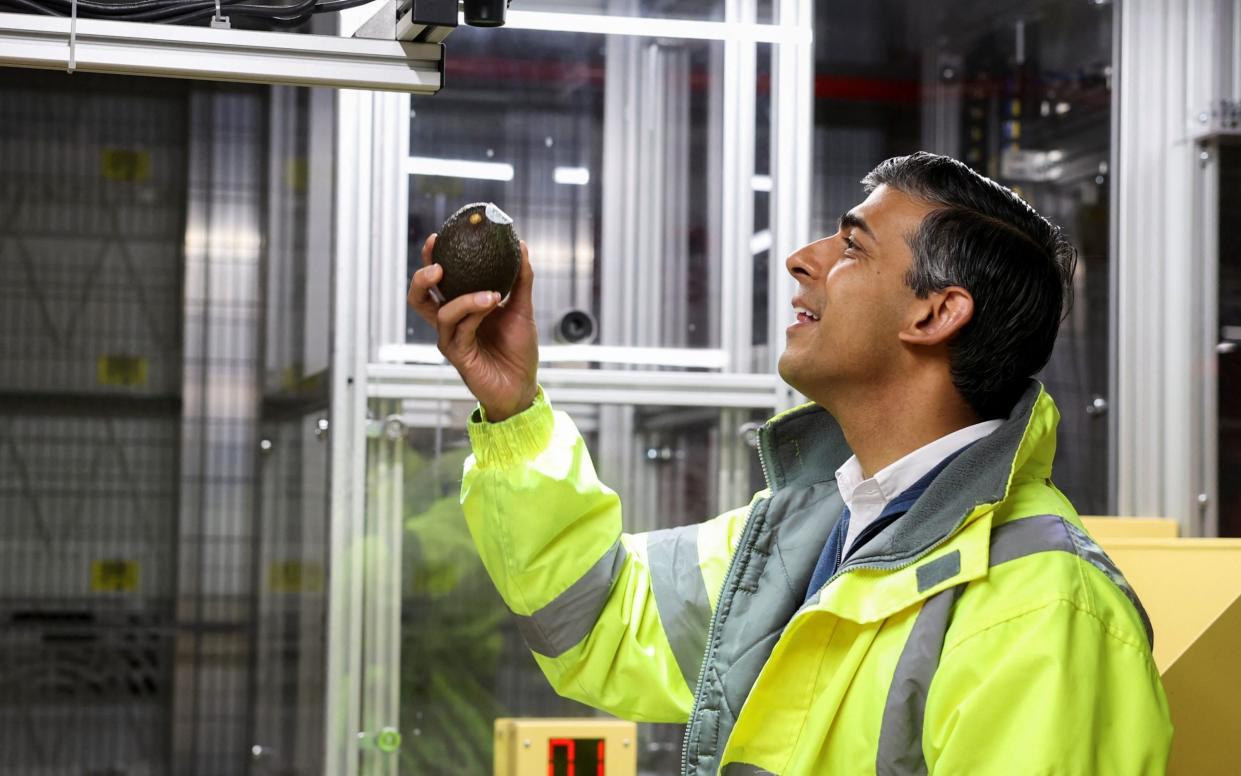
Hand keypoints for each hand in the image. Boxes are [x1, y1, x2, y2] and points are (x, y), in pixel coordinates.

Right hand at [407, 234, 538, 421]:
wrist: (523, 386)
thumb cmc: (518, 350)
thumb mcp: (523, 308)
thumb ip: (522, 279)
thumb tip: (521, 245)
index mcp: (460, 309)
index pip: (436, 281)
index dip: (430, 259)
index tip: (438, 237)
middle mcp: (450, 323)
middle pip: (419, 298)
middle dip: (422, 278)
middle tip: (439, 265)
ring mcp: (452, 340)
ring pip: (441, 313)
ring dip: (464, 298)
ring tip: (492, 292)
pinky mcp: (459, 356)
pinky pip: (461, 330)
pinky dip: (475, 313)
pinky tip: (492, 302)